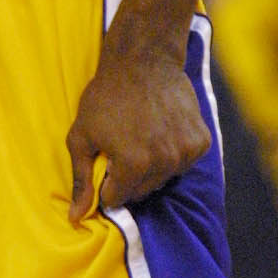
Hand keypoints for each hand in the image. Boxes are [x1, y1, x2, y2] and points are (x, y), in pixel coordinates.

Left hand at [66, 37, 209, 221]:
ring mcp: (186, 153)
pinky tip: (161, 130)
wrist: (144, 60)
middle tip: (123, 145)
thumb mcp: (81, 136)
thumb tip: (76, 217)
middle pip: (141, 191)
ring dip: (152, 166)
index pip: (117, 198)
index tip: (107, 160)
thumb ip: (81, 179)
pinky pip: (183, 163)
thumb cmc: (106, 96)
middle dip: (129, 176)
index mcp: (133, 165)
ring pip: (163, 179)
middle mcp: (164, 163)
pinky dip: (173, 153)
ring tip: (142, 135)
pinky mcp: (201, 142)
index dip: (107, 181)